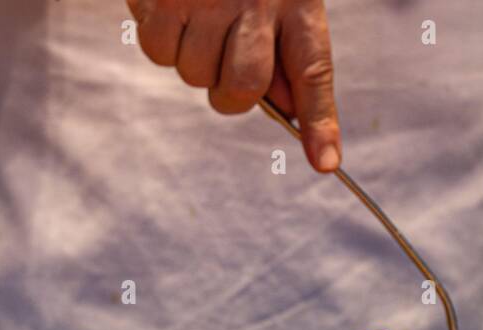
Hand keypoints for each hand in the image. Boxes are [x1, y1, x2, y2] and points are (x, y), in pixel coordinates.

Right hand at [127, 0, 340, 171]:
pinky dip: (160, 37)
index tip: (325, 161)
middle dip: (229, 93)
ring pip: (192, 75)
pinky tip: (171, 5)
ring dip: (191, 58)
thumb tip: (286, 111)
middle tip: (224, 61)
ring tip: (197, 14)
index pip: (313, 70)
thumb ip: (285, 51)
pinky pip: (157, 51)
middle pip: (240, 88)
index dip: (320, 121)